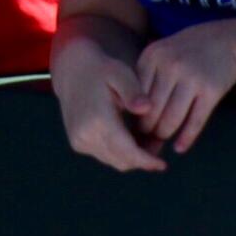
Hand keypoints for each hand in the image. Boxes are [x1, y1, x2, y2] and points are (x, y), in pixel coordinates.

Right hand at [52, 37, 167, 172]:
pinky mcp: (78, 143)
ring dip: (132, 157)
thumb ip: (134, 91)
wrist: (73, 72)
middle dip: (143, 160)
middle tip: (159, 146)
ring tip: (148, 142)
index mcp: (98, 120)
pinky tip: (130, 139)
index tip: (163, 164)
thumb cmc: (101, 71)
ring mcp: (79, 140)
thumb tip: (147, 108)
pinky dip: (119, 153)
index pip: (127, 152)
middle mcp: (85, 135)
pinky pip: (105, 155)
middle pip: (122, 161)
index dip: (147, 161)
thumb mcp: (120, 74)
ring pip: (114, 161)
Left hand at [134, 21, 235, 154]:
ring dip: (163, 134)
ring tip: (159, 140)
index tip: (127, 126)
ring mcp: (192, 78)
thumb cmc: (182, 54)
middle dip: (146, 129)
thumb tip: (124, 113)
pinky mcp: (211, 90)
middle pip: (152, 109)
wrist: (222, 41)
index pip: (135, 94)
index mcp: (152, 57)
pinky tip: (179, 147)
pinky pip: (196, 121)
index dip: (131, 113)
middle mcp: (171, 66)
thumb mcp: (159, 56)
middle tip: (142, 140)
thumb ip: (143, 78)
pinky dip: (186, 138)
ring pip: (172, 118)